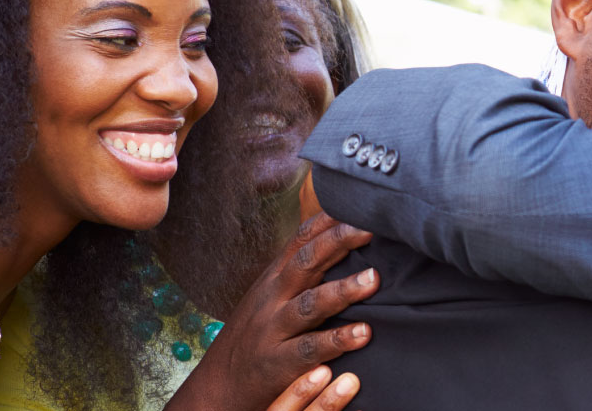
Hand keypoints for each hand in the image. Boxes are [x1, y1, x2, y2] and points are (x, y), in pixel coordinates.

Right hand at [169, 212, 377, 410]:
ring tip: (373, 279)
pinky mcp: (277, 363)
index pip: (302, 239)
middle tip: (374, 227)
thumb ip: (302, 271)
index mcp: (274, 278)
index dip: (330, 219)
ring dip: (342, 290)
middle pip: (305, 262)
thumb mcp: (271, 297)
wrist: (217, 388)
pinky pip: (309, 349)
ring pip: (308, 304)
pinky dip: (336, 340)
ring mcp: (273, 330)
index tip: (362, 203)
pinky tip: (364, 333)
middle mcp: (272, 298)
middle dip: (339, 241)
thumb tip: (341, 240)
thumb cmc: (255, 336)